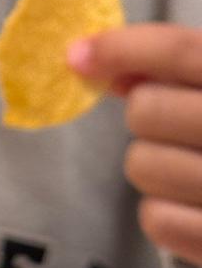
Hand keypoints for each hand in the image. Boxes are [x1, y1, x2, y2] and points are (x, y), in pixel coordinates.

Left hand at [70, 23, 201, 265]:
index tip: (78, 55)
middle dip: (149, 117)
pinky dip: (168, 215)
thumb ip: (186, 68)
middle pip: (147, 110)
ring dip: (156, 166)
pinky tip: (200, 209)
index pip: (181, 51)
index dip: (122, 47)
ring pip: (142, 165)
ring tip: (200, 171)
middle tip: (184, 128)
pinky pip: (157, 221)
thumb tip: (102, 64)